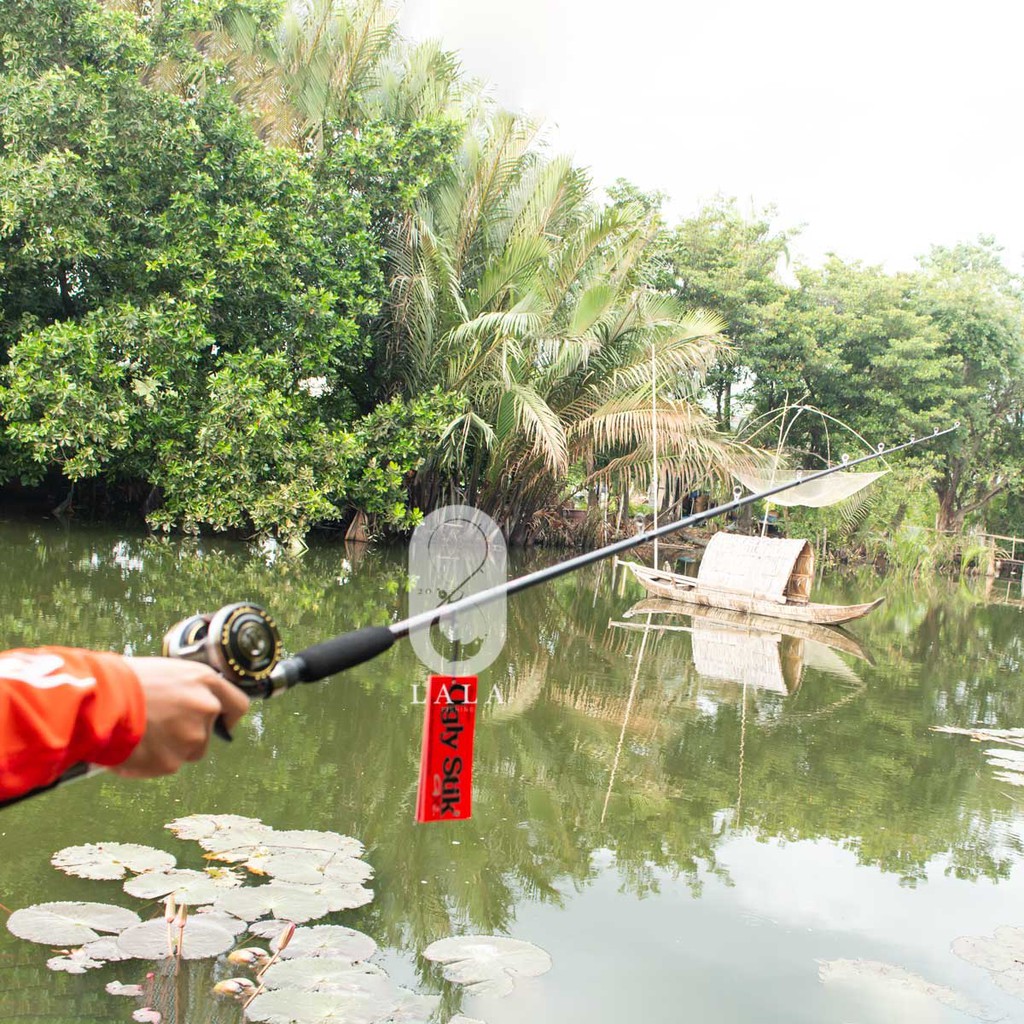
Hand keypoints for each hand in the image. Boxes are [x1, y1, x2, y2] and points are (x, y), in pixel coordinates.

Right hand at [113, 658, 249, 777]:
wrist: (100, 700)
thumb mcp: (167, 673)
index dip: (229, 717)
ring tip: (141, 733)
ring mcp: (191, 737)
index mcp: (206, 682)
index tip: (222, 723)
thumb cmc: (125, 680)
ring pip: (186, 751)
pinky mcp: (171, 762)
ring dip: (168, 748)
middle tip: (158, 726)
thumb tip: (192, 706)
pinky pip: (164, 765)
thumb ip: (188, 690)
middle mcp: (206, 709)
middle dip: (186, 734)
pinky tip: (133, 745)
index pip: (238, 706)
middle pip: (207, 734)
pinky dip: (150, 761)